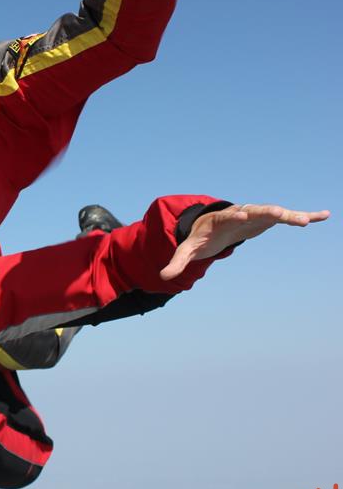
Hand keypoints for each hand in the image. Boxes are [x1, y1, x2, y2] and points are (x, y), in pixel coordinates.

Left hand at [160, 204, 330, 280]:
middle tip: (281, 214)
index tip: (243, 214)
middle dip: (266, 212)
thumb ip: (177, 261)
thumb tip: (162, 277)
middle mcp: (241, 213)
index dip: (236, 216)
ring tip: (308, 220)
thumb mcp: (188, 249)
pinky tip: (324, 215)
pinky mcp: (268, 220)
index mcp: (221, 220)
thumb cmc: (201, 237)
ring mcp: (256, 215)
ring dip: (290, 216)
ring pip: (274, 213)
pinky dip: (305, 215)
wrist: (213, 224)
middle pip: (254, 211)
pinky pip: (288, 216)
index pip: (229, 217)